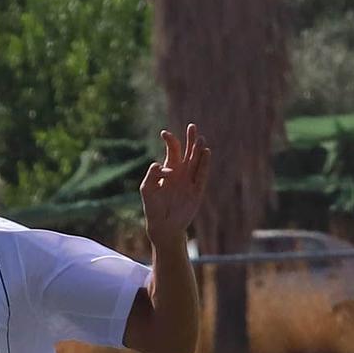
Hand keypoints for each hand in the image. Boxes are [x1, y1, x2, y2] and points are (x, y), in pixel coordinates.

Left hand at [140, 124, 210, 245]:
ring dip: (198, 150)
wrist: (163, 226)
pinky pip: (201, 175)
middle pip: (188, 152)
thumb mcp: (147, 189)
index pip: (172, 150)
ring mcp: (190, 181)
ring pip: (196, 161)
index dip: (170, 141)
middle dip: (190, 140)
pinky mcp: (196, 191)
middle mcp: (181, 173)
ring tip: (200, 138)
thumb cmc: (153, 207)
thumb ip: (152, 174)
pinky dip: (203, 164)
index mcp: (169, 170)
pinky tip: (205, 152)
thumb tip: (160, 164)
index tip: (164, 133)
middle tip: (192, 126)